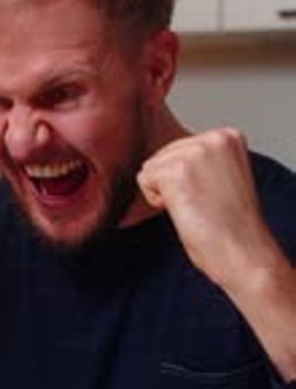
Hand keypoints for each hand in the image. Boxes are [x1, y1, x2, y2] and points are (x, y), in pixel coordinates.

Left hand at [136, 128, 280, 290]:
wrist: (243, 252)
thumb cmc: (232, 226)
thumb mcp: (223, 177)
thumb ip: (202, 161)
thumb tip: (166, 157)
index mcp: (228, 136)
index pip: (181, 147)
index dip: (187, 178)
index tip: (211, 196)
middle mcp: (213, 138)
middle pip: (164, 154)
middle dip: (174, 184)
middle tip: (203, 205)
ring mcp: (194, 152)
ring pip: (152, 166)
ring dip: (166, 193)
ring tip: (196, 207)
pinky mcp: (175, 171)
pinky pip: (144, 179)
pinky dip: (155, 200)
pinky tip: (185, 210)